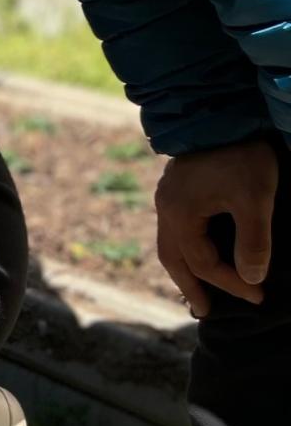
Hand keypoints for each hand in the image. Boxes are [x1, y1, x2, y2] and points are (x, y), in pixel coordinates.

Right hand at [155, 138, 278, 315]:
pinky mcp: (177, 187)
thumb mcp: (254, 200)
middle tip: (203, 312)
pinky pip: (176, 227)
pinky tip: (197, 248)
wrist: (221, 113)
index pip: (202, 262)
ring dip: (184, 268)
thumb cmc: (239, 157)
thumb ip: (253, 241)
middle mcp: (166, 208)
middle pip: (172, 257)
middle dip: (189, 286)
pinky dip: (186, 247)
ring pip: (171, 242)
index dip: (231, 283)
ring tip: (197, 287)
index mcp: (179, 214)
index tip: (259, 296)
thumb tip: (251, 278)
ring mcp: (168, 196)